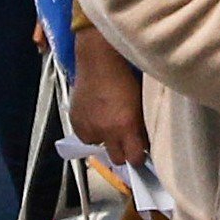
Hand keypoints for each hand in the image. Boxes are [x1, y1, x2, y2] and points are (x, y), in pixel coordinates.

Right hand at [68, 35, 150, 169]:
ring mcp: (89, 128)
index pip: (134, 159)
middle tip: (125, 141)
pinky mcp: (75, 122)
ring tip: (108, 123)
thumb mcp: (140, 103)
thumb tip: (144, 144)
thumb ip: (140, 127)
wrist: (99, 60)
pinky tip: (95, 116)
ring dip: (105, 140)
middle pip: (117, 159)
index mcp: (126, 126)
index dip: (138, 157)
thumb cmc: (125, 76)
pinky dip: (91, 131)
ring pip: (100, 148)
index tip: (140, 153)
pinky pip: (85, 137)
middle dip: (122, 152)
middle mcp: (106, 131)